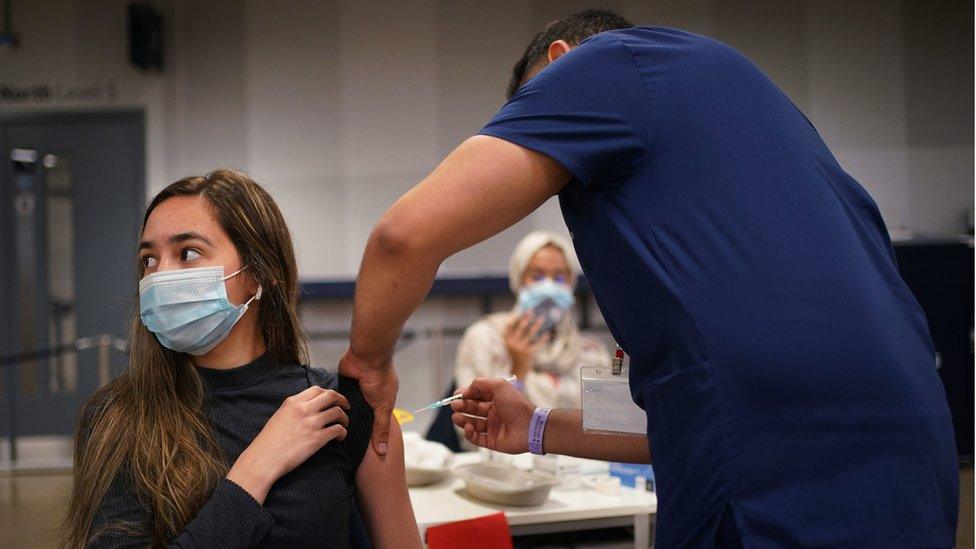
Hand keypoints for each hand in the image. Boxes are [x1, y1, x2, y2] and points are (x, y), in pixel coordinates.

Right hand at [228, 385, 349, 502]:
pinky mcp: (317, 438)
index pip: (317, 389)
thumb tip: (310, 407)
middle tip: (346, 407)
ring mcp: (311, 423)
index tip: (333, 399)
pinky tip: (340, 437)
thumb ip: (295, 408)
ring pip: (337, 412)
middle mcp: (303, 409)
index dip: (329, 393)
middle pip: (331, 396)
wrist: (264, 459)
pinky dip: (343, 432)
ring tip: (344, 424)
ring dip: (344, 418)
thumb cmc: (269, 441)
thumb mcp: (280, 416)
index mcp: (293, 402)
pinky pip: (338, 430)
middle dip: (342, 400)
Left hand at [339, 349, 397, 455]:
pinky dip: (333, 405)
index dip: (365, 434)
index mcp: (380, 401)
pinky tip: (325, 417)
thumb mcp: (383, 407)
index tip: (356, 450)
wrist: (366, 357)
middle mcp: (367, 397)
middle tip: (340, 443)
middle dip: (351, 426)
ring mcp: (354, 391)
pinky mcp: (342, 385)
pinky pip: (336, 399)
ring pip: (346, 409)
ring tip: (330, 432)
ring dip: (340, 416)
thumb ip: (381, 428)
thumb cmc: (379, 379)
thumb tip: (382, 452)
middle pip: (358, 417)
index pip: (372, 423)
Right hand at [449, 377, 534, 453]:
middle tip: (454, 406)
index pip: (476, 397)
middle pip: (472, 410)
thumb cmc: (516, 405)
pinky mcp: (492, 441)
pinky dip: (469, 433)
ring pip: (472, 424)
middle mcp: (494, 413)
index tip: (456, 396)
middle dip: (462, 407)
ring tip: (457, 417)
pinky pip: (476, 438)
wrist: (529, 426)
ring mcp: (492, 427)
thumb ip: (480, 384)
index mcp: (496, 400)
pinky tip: (467, 427)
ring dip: (462, 419)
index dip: (465, 396)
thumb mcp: (499, 385)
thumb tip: (465, 390)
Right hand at [504, 313, 548, 377]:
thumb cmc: (516, 354)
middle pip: (520, 327)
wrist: (517, 370)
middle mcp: (512, 343)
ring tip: (542, 318)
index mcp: (506, 339)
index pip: (509, 325)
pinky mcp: (528, 353)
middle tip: (532, 310)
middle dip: (526, 317)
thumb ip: (516, 333)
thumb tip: (526, 319)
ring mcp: (520, 348)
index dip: (515, 317)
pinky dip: (543, 338)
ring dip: (537, 325)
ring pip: (530, 333)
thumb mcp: (512, 344)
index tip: (521, 310)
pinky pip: (537, 343)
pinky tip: (547, 333)